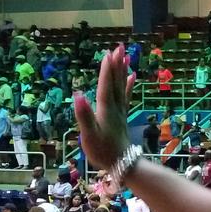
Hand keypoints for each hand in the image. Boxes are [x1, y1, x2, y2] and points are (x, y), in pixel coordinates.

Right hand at [74, 45, 135, 167]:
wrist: (123, 164)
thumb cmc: (103, 151)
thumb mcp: (89, 135)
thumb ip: (84, 115)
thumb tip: (78, 94)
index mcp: (106, 110)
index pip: (106, 85)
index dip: (106, 70)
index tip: (108, 53)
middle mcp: (115, 107)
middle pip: (116, 82)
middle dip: (116, 64)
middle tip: (120, 47)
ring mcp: (120, 111)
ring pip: (122, 86)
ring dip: (122, 70)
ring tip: (126, 56)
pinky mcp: (122, 116)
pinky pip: (126, 96)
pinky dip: (128, 85)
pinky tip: (132, 77)